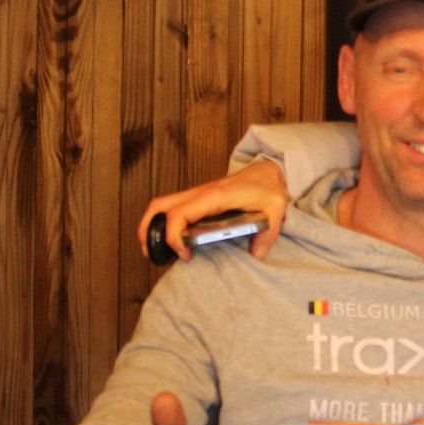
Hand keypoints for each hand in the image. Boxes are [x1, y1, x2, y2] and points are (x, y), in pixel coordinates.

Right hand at [137, 159, 288, 261]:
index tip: (184, 254)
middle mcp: (200, 193)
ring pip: (162, 204)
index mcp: (214, 196)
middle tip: (150, 252)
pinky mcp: (200, 198)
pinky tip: (171, 239)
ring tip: (154, 248)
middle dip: (147, 228)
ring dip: (151, 223)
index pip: (180, 214)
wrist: (269, 170)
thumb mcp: (276, 208)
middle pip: (159, 206)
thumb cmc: (269, 186)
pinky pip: (173, 207)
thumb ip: (268, 232)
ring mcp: (198, 194)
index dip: (173, 236)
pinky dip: (164, 221)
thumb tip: (257, 254)